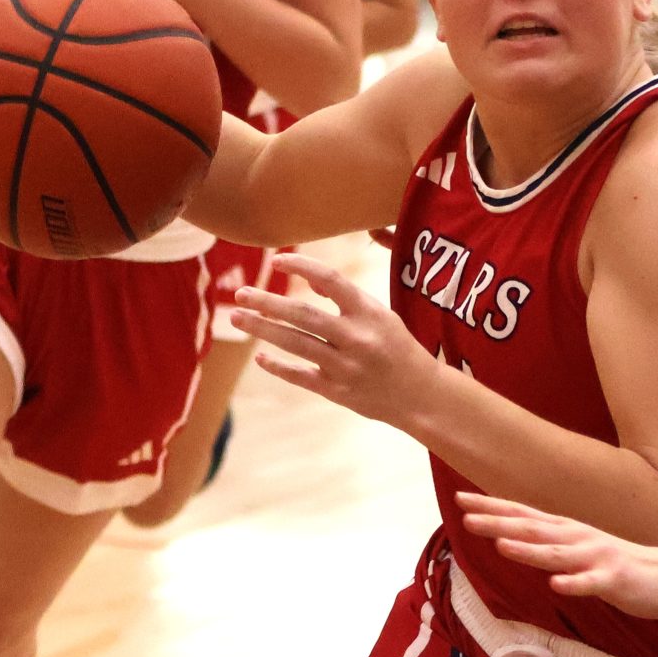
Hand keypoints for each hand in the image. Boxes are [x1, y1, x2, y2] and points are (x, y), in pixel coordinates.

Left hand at [232, 252, 434, 426]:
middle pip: (303, 314)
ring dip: (262, 329)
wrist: (421, 396)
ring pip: (295, 343)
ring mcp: (345, 367)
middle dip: (267, 302)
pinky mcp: (337, 392)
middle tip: (240, 293)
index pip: (332, 280)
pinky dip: (277, 366)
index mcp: (370, 313)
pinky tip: (260, 356)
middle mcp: (356, 338)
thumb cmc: (398, 348)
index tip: (277, 259)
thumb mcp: (381, 316)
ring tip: (236, 317)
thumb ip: (346, 299)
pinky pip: (300, 376)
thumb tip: (310, 278)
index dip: (302, 267)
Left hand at [455, 491, 657, 616]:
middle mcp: (578, 539)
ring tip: (501, 546)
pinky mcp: (615, 580)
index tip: (461, 500)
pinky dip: (574, 583)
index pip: (523, 516)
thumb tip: (509, 536)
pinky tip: (557, 585)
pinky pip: (592, 583)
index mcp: (567, 531)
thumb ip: (547, 543)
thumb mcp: (577, 548)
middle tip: (467, 517)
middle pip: (533, 530)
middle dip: (500, 524)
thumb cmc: (617, 564)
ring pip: (558, 555)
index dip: (492, 508)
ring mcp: (597, 558)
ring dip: (529, 551)